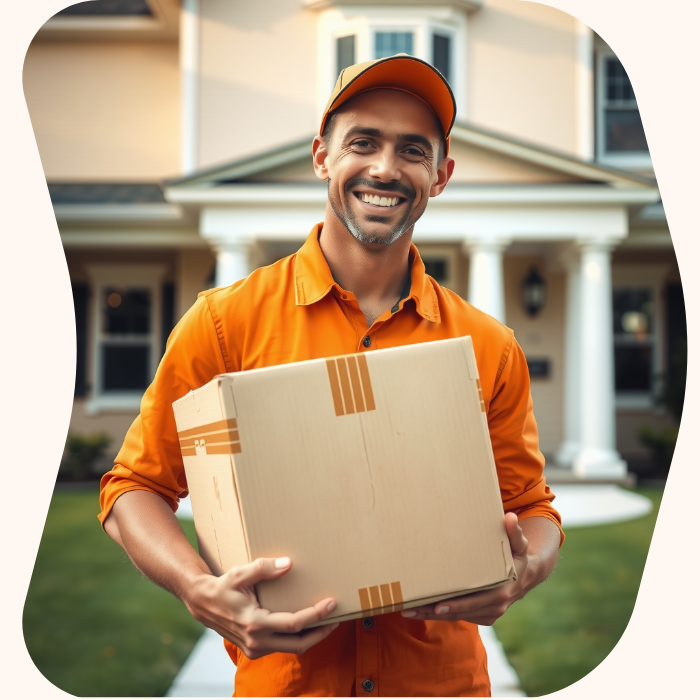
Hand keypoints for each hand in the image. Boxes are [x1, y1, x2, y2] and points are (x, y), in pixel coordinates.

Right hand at [184, 556, 338, 658]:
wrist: (203, 605)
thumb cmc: (222, 587)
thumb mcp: (240, 573)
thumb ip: (264, 568)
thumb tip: (288, 564)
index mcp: (254, 623)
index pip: (294, 624)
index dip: (315, 615)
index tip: (330, 603)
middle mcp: (256, 641)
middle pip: (299, 643)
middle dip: (321, 632)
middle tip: (337, 617)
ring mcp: (256, 649)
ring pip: (292, 648)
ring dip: (312, 636)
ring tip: (327, 620)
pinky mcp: (255, 650)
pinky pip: (284, 646)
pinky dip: (298, 638)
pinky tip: (307, 624)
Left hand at [400, 513, 539, 625]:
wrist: (527, 575)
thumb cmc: (518, 555)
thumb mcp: (519, 544)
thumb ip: (514, 532)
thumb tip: (510, 517)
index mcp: (501, 590)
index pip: (475, 601)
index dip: (456, 604)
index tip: (437, 606)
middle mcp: (495, 605)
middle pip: (460, 612)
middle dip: (434, 612)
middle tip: (410, 609)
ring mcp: (488, 613)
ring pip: (456, 616)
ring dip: (431, 615)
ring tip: (408, 610)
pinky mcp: (482, 615)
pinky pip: (459, 617)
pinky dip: (440, 615)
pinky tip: (420, 610)